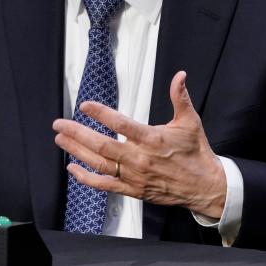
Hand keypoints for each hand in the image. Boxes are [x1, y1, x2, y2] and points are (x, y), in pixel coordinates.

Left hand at [53, 71, 226, 218]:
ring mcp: (134, 176)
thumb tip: (180, 75)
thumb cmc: (196, 153)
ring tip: (60, 140)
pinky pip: (104, 185)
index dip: (101, 114)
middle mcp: (140, 159)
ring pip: (99, 163)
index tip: (85, 105)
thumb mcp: (190, 121)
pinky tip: (73, 168)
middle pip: (102, 145)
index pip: (121, 124)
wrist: (205, 186)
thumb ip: (180, 97)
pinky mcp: (132, 190)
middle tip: (60, 124)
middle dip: (77, 133)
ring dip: (77, 151)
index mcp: (152, 139)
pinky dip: (86, 178)